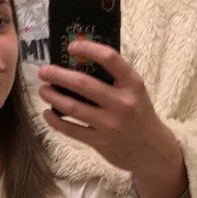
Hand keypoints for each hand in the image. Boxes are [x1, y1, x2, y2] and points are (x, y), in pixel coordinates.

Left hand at [37, 42, 187, 197]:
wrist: (153, 151)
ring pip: (72, 107)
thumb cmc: (139, 114)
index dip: (88, 49)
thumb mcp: (135, 92)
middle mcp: (122, 103)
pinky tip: (47, 113)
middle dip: (57, 75)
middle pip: (82, 84)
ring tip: (43, 90)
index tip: (72, 46)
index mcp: (132, 84)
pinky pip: (71, 129)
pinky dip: (55, 120)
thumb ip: (115, 78)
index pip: (110, 59)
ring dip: (52, 96)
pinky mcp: (100, 142)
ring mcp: (110, 124)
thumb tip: (80, 61)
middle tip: (43, 71)